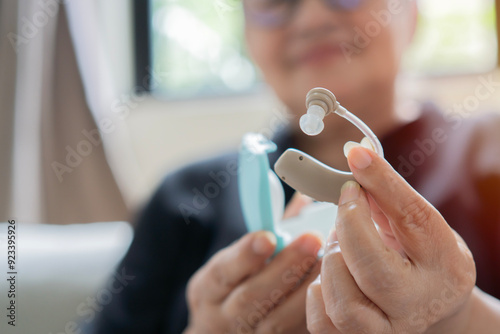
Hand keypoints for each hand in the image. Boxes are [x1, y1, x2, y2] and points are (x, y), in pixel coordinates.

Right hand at [185, 194, 321, 333]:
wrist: (229, 332)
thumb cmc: (237, 285)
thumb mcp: (237, 260)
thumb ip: (266, 230)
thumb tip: (302, 196)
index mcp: (208, 288)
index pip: (223, 271)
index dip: (245, 254)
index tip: (268, 236)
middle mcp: (222, 316)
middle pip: (252, 296)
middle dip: (284, 267)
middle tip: (312, 240)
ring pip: (276, 320)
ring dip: (305, 291)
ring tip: (328, 264)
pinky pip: (294, 333)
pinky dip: (313, 314)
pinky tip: (330, 292)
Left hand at [307, 146, 475, 333]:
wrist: (429, 304)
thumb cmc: (419, 256)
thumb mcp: (415, 224)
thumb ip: (386, 194)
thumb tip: (354, 154)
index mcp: (445, 265)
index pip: (412, 219)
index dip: (380, 184)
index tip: (356, 156)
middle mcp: (419, 305)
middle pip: (371, 268)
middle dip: (349, 227)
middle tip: (348, 207)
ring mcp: (388, 330)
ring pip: (342, 300)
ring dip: (333, 262)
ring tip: (343, 248)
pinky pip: (322, 319)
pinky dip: (319, 290)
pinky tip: (335, 276)